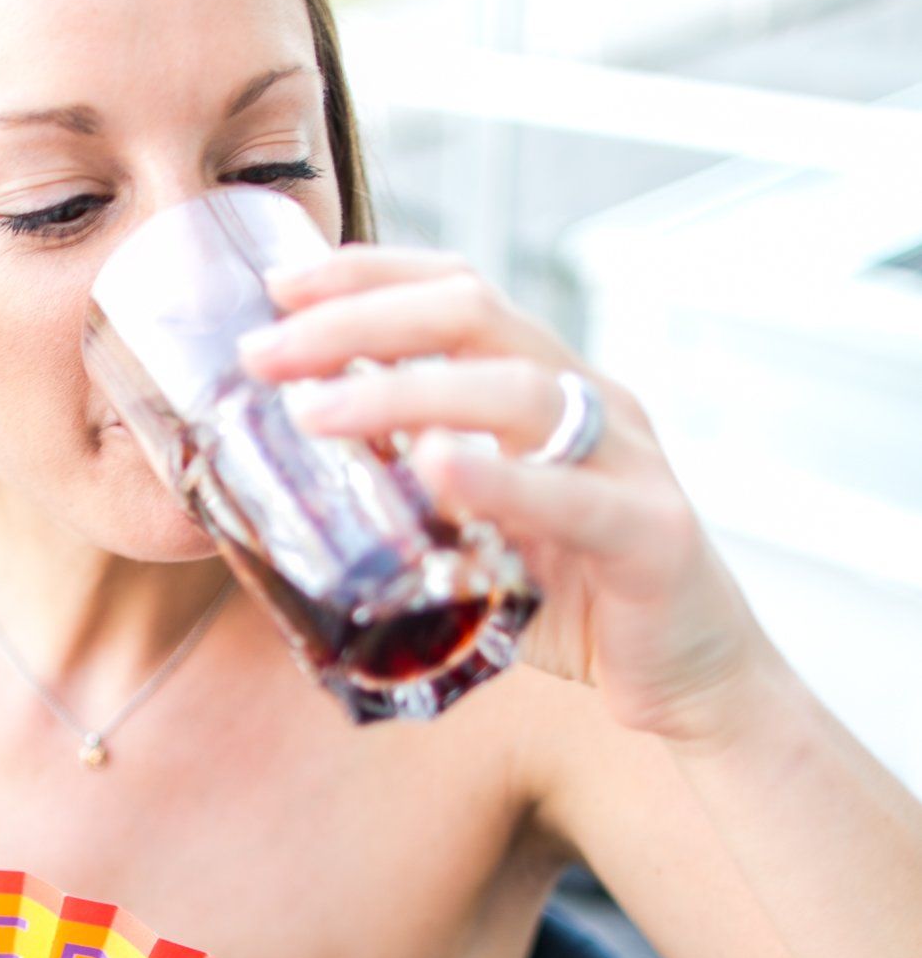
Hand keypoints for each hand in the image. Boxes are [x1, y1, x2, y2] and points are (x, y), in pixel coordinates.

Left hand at [238, 242, 769, 743]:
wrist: (692, 680)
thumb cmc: (576, 601)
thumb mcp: (477, 533)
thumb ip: (408, 498)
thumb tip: (291, 485)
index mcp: (547, 388)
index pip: (456, 294)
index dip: (369, 277)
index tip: (280, 285)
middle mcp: (589, 403)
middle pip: (472, 314)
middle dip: (358, 320)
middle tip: (265, 350)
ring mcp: (626, 459)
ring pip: (511, 391)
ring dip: (400, 392)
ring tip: (314, 411)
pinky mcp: (651, 531)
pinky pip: (570, 496)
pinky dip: (499, 478)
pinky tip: (436, 470)